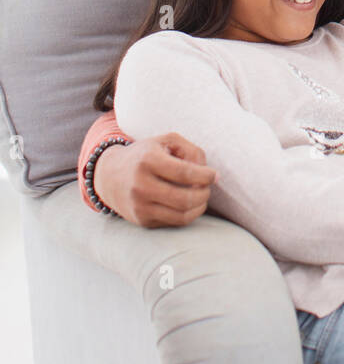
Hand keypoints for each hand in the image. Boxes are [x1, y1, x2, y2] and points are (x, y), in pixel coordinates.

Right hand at [93, 134, 215, 226]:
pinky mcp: (142, 220)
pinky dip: (189, 215)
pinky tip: (190, 205)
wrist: (110, 176)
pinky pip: (174, 222)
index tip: (214, 175)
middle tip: (208, 187)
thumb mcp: (167, 141)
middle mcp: (141, 185)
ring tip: (202, 196)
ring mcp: (140, 206)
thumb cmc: (146, 155)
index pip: (184, 173)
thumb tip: (209, 174)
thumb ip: (191, 151)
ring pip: (181, 215)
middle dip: (204, 193)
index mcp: (148, 161)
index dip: (205, 175)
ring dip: (199, 206)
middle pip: (184, 198)